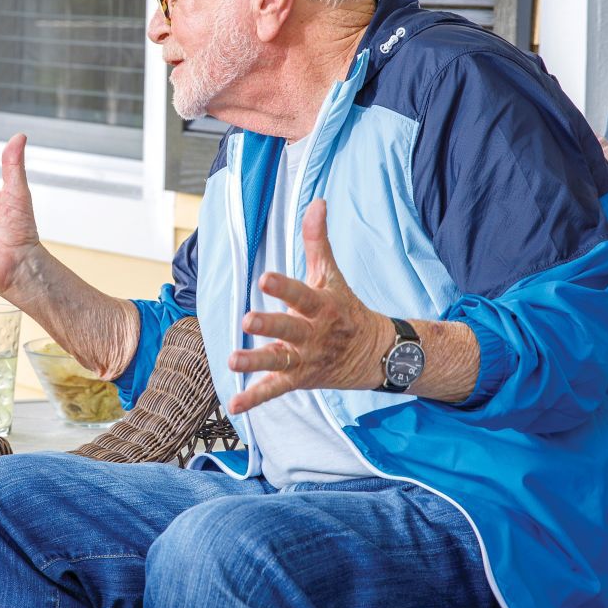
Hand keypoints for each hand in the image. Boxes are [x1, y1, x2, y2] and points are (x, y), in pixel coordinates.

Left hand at [226, 199, 388, 415]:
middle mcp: (312, 334)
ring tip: (232, 361)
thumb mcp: (332, 274)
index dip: (283, 286)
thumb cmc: (344, 307)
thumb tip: (317, 201)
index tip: (265, 276)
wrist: (376, 353)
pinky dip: (254, 399)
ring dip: (255, 363)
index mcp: (320, 305)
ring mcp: (304, 358)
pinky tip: (233, 406)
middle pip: (288, 329)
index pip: (300, 293)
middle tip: (248, 320)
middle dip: (269, 325)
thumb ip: (317, 240)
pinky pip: (275, 391)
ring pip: (278, 362)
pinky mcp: (298, 378)